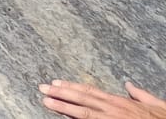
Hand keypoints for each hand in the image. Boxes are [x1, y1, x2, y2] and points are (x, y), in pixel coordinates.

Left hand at [38, 80, 165, 116]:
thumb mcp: (154, 103)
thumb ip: (139, 95)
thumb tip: (129, 85)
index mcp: (120, 102)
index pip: (90, 91)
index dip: (71, 87)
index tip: (55, 82)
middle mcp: (113, 110)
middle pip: (82, 100)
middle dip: (60, 94)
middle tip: (41, 89)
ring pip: (83, 114)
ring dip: (63, 108)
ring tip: (46, 102)